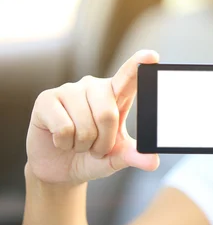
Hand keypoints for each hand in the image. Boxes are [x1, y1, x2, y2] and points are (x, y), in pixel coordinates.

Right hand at [26, 50, 159, 184]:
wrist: (59, 169)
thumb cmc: (92, 156)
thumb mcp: (116, 157)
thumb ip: (134, 156)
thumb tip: (153, 161)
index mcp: (116, 94)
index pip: (129, 77)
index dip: (139, 64)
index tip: (152, 55)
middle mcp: (94, 86)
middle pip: (107, 115)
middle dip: (103, 142)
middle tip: (95, 148)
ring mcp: (69, 89)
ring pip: (84, 125)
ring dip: (83, 145)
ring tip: (77, 143)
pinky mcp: (46, 99)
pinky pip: (63, 128)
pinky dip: (64, 143)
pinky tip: (60, 140)